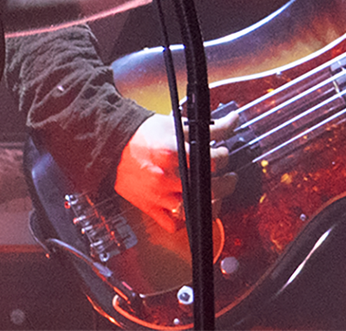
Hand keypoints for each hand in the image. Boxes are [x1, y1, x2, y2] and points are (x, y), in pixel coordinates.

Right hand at [113, 110, 237, 233]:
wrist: (112, 145)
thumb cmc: (143, 135)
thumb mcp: (177, 126)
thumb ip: (210, 128)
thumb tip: (232, 122)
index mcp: (174, 153)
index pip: (215, 162)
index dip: (224, 157)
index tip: (222, 155)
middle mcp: (167, 177)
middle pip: (212, 188)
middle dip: (226, 181)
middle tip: (226, 175)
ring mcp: (159, 196)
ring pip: (198, 209)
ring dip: (213, 202)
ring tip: (213, 193)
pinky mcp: (150, 208)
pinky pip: (174, 224)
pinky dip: (186, 219)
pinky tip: (191, 207)